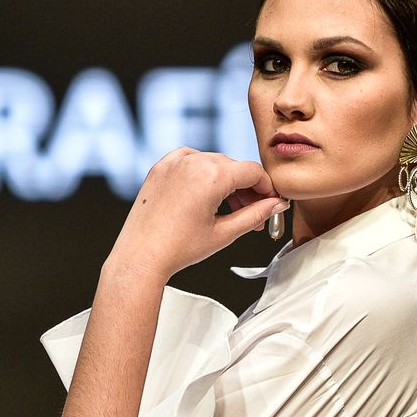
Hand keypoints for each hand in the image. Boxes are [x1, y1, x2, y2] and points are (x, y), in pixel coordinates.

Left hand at [108, 147, 287, 280]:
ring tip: (230, 210)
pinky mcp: (161, 167)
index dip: (267, 187)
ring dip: (227, 182)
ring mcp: (174, 162)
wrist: (141, 255)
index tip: (270, 201)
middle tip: (253, 213)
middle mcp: (193, 162)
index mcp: (211, 176)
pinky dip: (203, 173)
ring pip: (214, 163)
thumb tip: (275, 205)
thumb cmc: (177, 248)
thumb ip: (255, 215)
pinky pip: (191, 161)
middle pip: (234, 167)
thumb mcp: (225, 233)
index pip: (253, 171)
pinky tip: (206, 194)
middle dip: (247, 189)